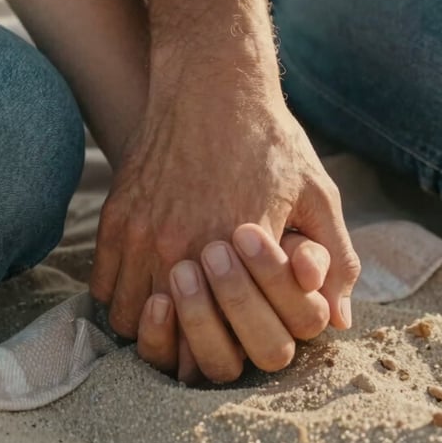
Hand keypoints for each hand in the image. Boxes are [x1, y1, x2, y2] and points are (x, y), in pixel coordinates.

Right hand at [89, 67, 359, 373]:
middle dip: (183, 350)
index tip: (228, 351)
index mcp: (237, 251)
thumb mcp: (318, 193)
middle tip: (196, 340)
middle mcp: (182, 247)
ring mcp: (142, 232)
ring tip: (171, 313)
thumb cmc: (269, 138)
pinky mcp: (117, 215)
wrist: (211, 82)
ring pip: (129, 319)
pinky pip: (103, 286)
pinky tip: (146, 281)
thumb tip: (338, 318)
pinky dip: (121, 295)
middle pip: (167, 344)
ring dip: (149, 325)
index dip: (221, 360)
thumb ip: (334, 259)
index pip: (219, 346)